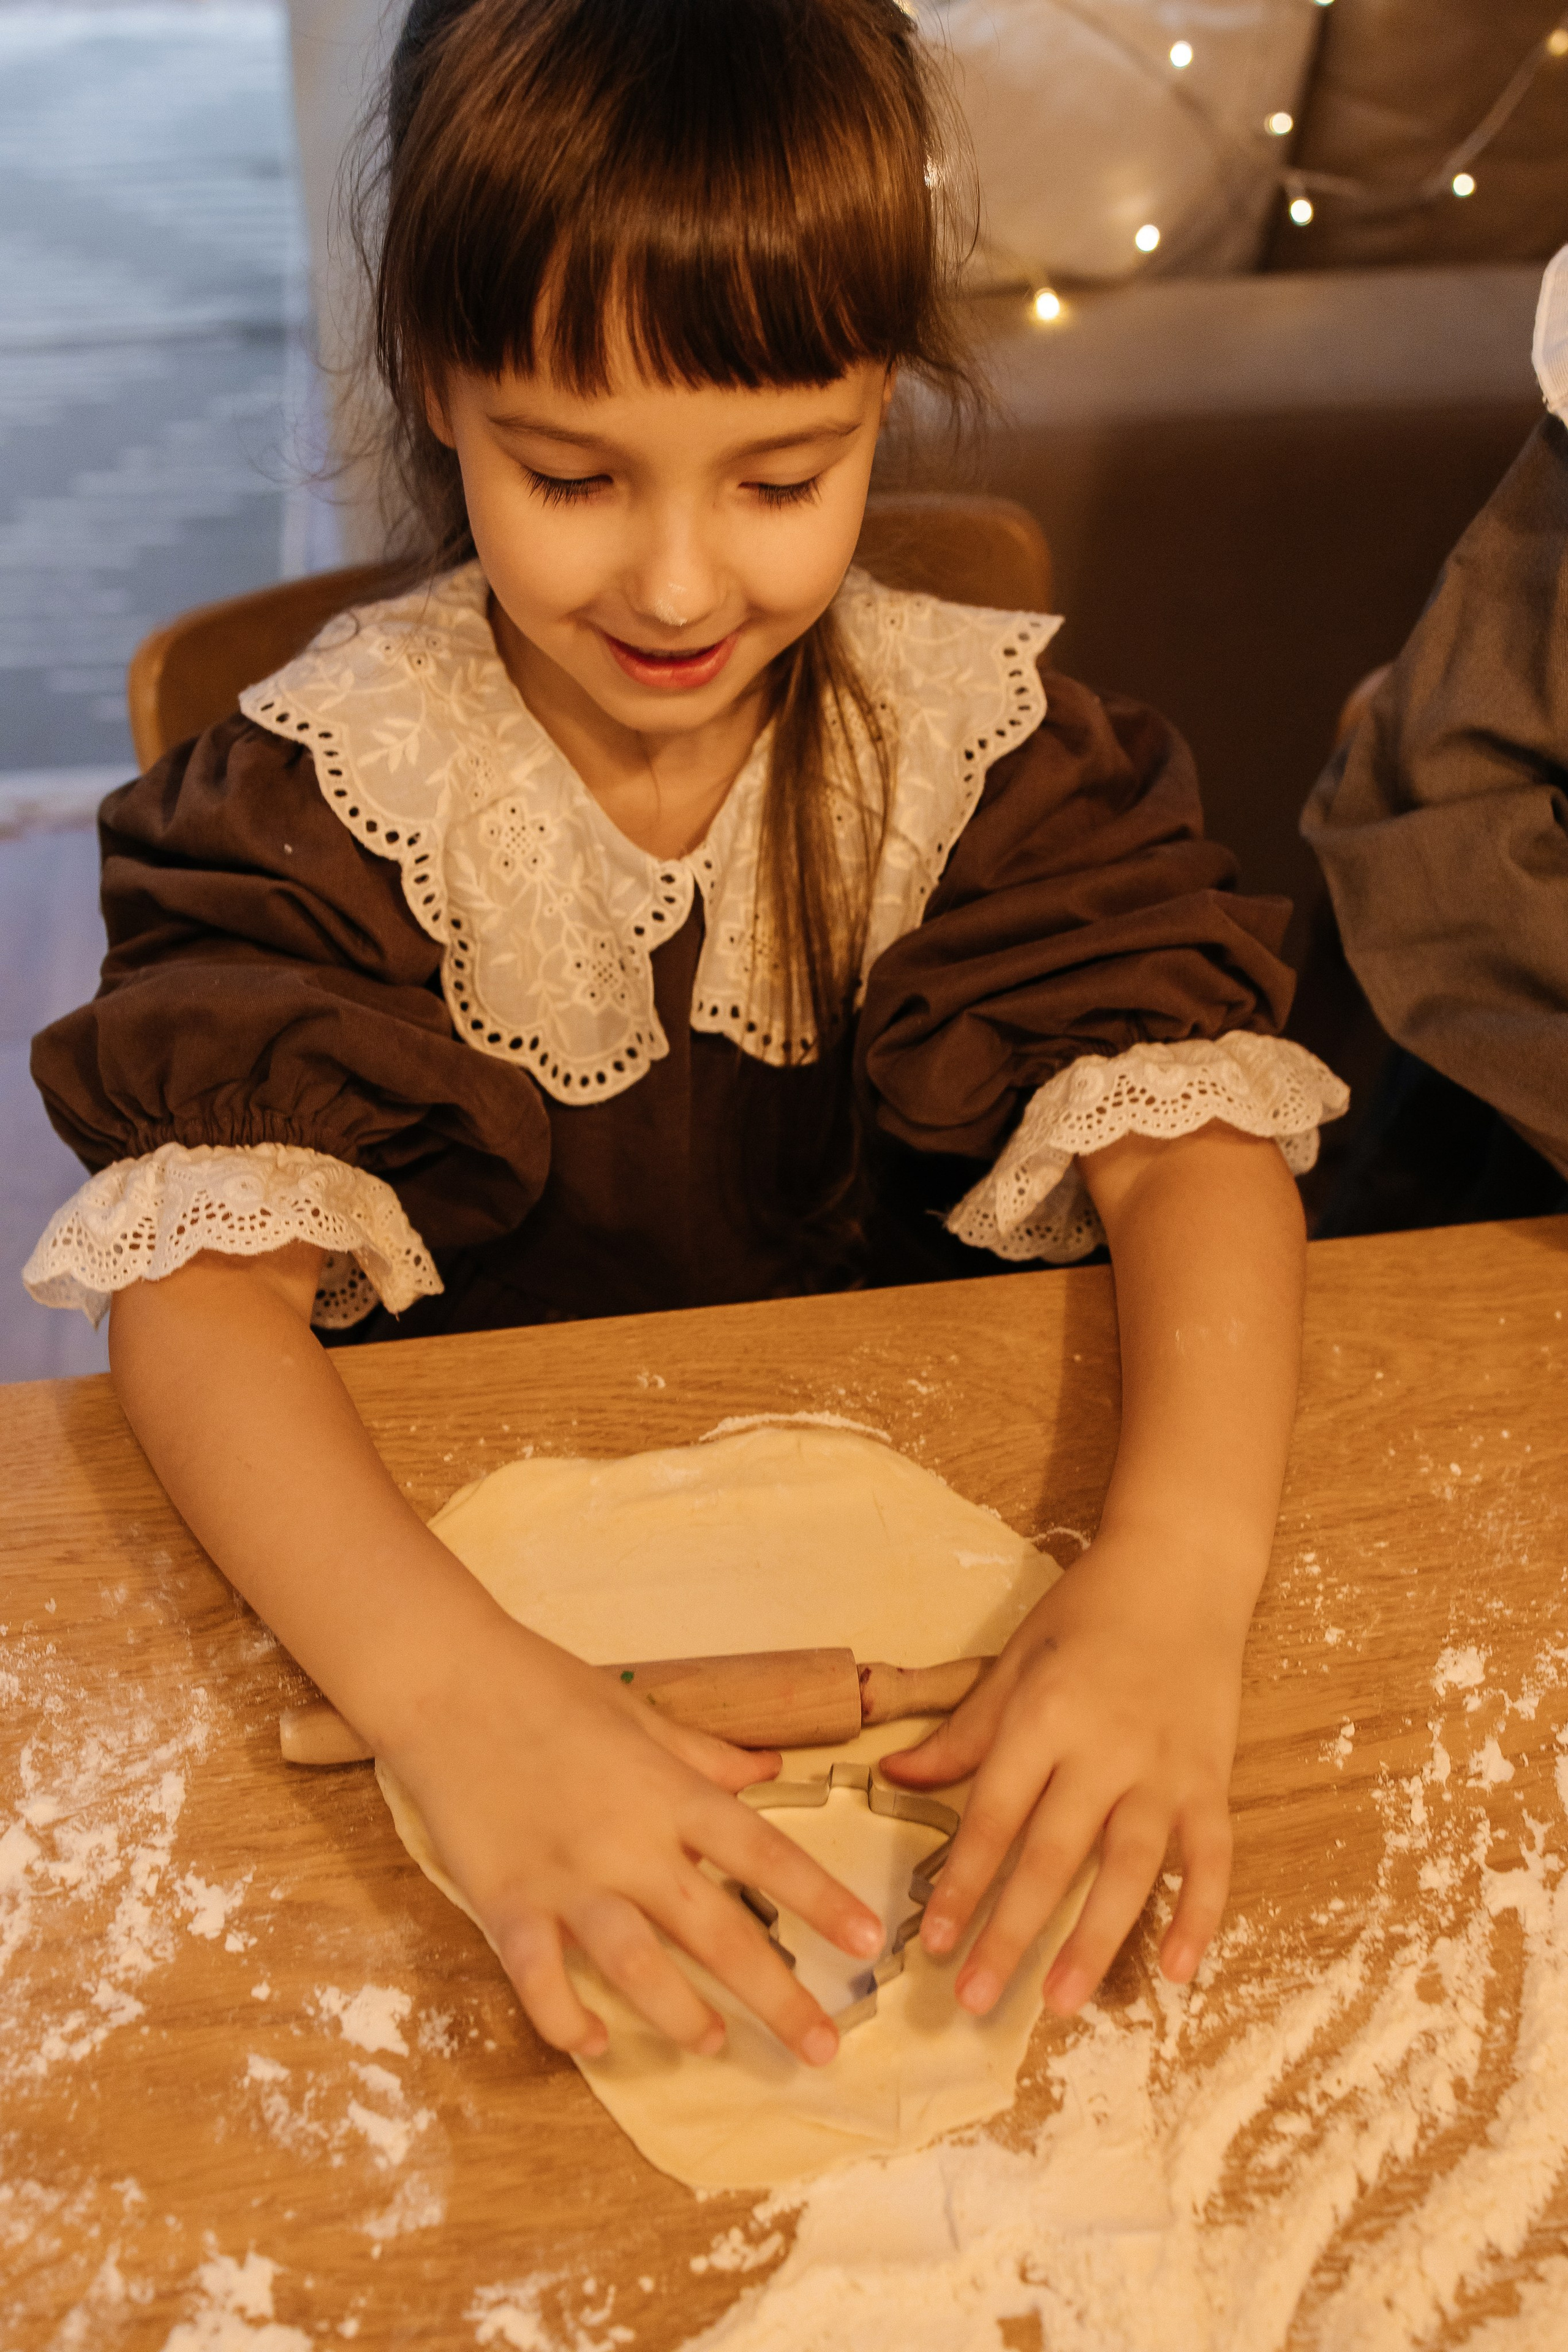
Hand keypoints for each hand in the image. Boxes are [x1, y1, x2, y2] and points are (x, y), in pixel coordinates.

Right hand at [383, 1625, 884, 2064]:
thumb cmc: (545, 1688)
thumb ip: (705, 1755)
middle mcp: (627, 1842)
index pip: (764, 1852)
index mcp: (668, 1792)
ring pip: (638, 1969)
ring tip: (716, 2044)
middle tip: (824, 2050)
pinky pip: (541, 1981)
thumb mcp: (638, 1714)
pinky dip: (567, 2021)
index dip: (822, 1898)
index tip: (872, 1940)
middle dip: (778, 1997)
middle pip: (717, 1931)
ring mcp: (566, 1878)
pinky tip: (595, 2044)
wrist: (447, 1680)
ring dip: (683, 2017)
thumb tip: (770, 1769)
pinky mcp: (505, 1902)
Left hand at [879, 1533, 1247, 2014]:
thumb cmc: (1088, 1613)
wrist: (1181, 1570)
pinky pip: (1212, 1859)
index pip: (994, 1815)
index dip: (961, 1883)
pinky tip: (1179, 1973)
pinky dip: (1201, 1916)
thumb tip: (893, 1776)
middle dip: (1011, 1933)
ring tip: (1059, 2002)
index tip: (931, 1942)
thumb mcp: (1015, 1660)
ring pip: (1130, 1869)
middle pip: (1053, 1855)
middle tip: (975, 2000)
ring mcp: (1165, 1768)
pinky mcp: (1213, 1779)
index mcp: (1044, 1715)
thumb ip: (963, 1731)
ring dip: (1095, 1941)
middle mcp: (1105, 1748)